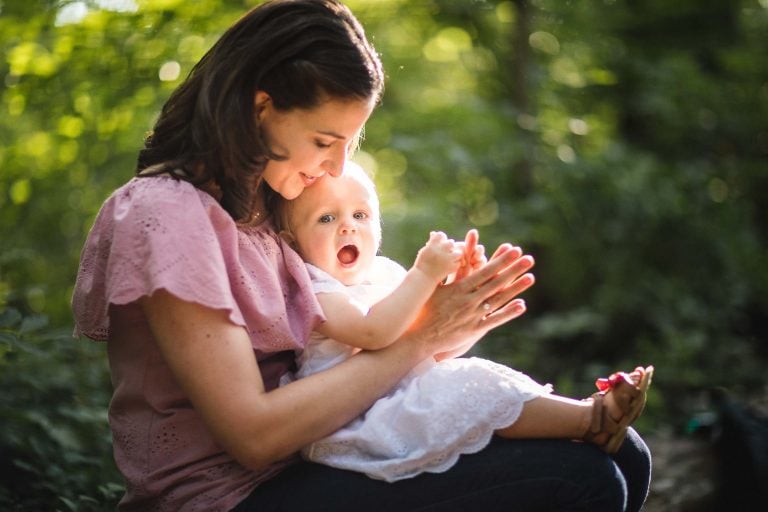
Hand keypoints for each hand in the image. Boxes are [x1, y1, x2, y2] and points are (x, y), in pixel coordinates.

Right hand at [407, 238, 534, 357]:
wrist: (419, 337)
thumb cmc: (423, 310)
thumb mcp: (431, 288)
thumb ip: (441, 272)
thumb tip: (445, 254)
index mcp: (458, 288)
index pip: (483, 271)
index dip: (500, 261)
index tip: (512, 250)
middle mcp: (468, 300)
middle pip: (495, 282)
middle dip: (513, 270)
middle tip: (528, 259)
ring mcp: (472, 315)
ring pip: (498, 299)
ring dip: (515, 288)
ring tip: (531, 277)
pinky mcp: (474, 329)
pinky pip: (494, 320)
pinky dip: (508, 313)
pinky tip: (522, 305)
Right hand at [413, 231, 462, 282]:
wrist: (422, 278)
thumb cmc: (422, 264)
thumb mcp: (424, 251)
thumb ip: (431, 242)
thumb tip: (433, 233)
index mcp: (432, 245)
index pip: (441, 235)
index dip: (442, 238)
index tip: (441, 242)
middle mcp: (440, 250)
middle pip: (451, 242)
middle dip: (450, 246)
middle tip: (447, 251)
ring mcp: (446, 259)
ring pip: (458, 252)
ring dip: (455, 255)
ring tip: (451, 258)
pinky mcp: (451, 268)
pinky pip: (458, 263)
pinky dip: (455, 264)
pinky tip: (450, 266)